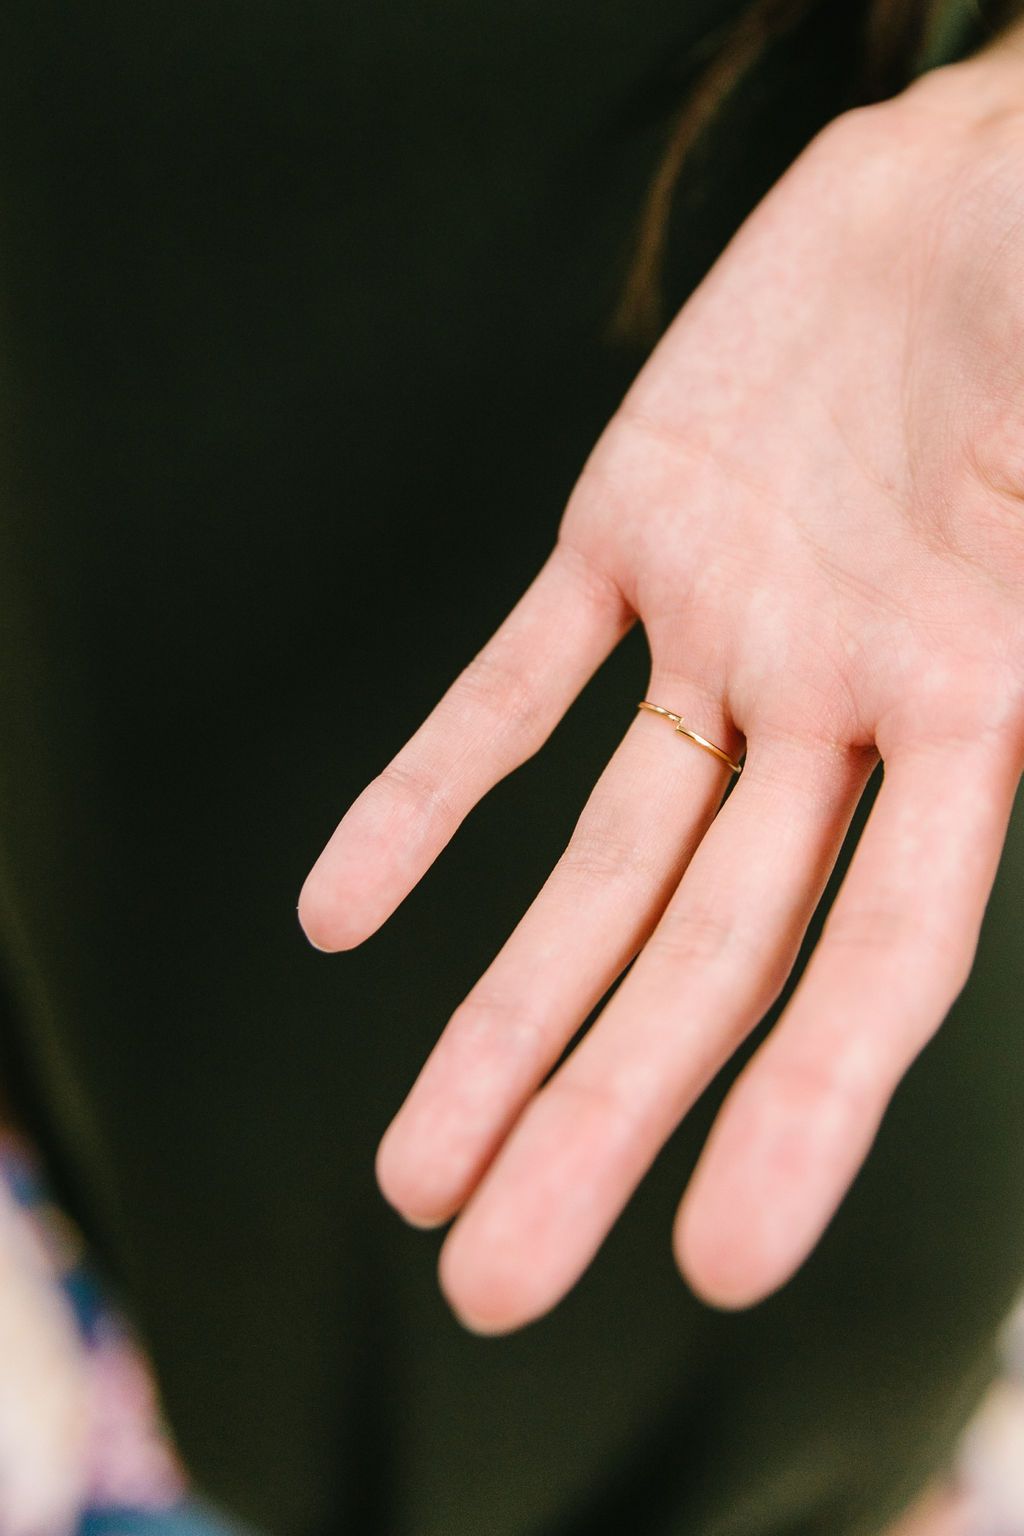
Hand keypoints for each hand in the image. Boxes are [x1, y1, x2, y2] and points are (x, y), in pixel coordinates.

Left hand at [300, 40, 1023, 1332]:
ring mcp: (728, 634)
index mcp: (977, 705)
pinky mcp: (633, 542)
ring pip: (599, 861)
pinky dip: (427, 792)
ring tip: (412, 1171)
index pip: (885, 958)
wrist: (965, 183)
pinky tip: (341, 914)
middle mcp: (842, 708)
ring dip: (503, 1013)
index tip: (718, 1261)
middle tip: (491, 1286)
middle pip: (706, 957)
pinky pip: (514, 688)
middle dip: (599, 1117)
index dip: (809, 1111)